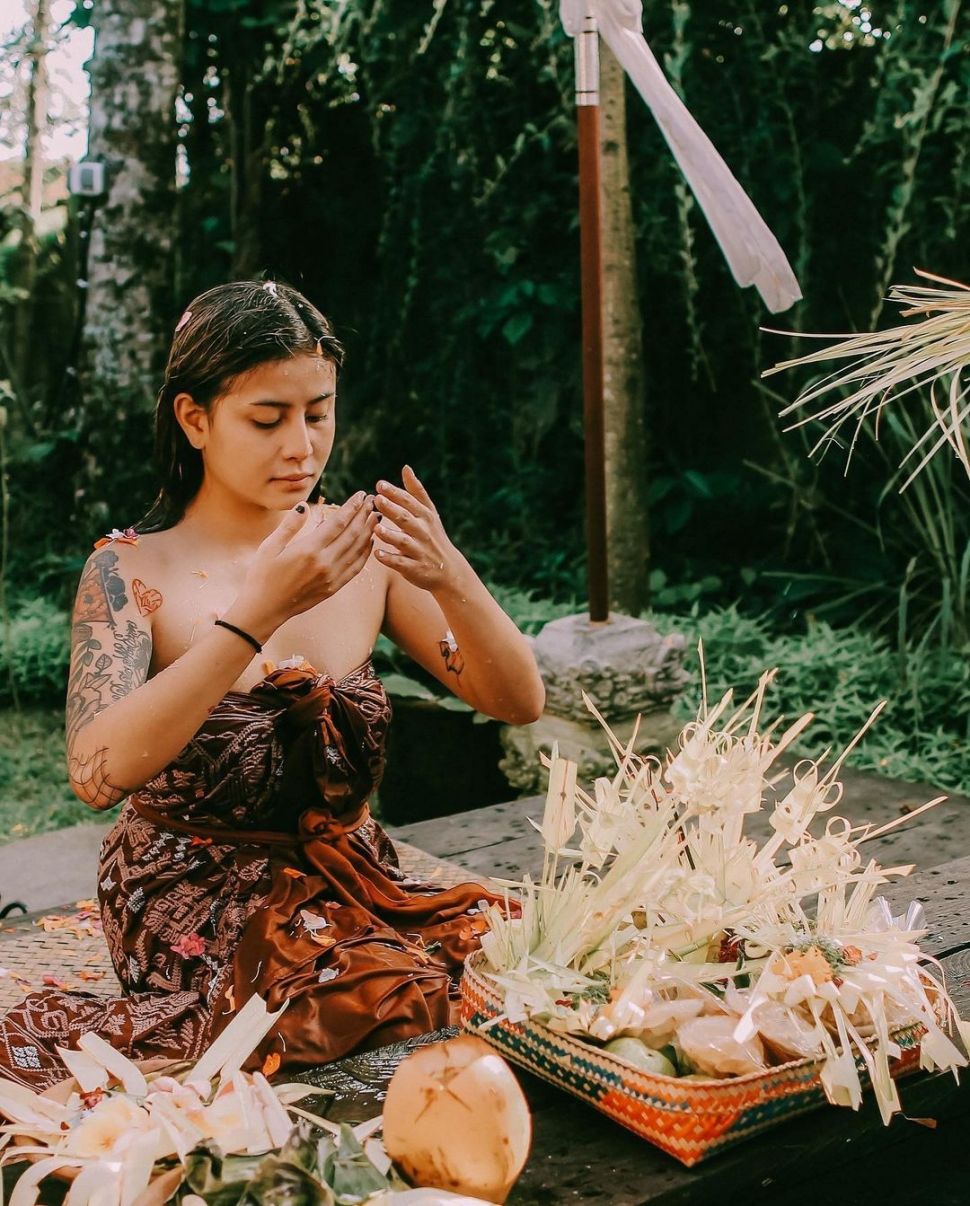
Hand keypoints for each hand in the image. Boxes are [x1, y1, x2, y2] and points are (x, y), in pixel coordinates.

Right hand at [231, 492, 378, 636]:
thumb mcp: (270, 547)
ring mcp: (331, 577)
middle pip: (352, 534)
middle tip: (373, 501)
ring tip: (376, 517)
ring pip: (357, 550)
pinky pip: (355, 568)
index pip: (338, 523)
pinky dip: (365, 553)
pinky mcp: (333, 588)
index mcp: (309, 549)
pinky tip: (369, 542)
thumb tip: (305, 505)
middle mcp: (324, 563)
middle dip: (364, 515)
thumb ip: (290, 525)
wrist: (264, 610)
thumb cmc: (262, 576)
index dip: (352, 507)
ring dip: (369, 532)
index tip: (361, 494)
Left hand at [373, 466, 463, 592]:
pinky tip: (377, 554)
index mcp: (425, 516)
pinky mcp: (415, 568)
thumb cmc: (433, 536)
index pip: (409, 502)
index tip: (379, 484)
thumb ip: (415, 491)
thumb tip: (405, 467)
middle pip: (406, 519)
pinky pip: (401, 563)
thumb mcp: (428, 513)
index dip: (395, 493)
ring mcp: (419, 551)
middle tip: (377, 499)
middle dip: (392, 509)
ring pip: (403, 541)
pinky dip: (390, 559)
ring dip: (390, 535)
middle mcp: (423, 532)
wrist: (449, 570)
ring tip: (377, 528)